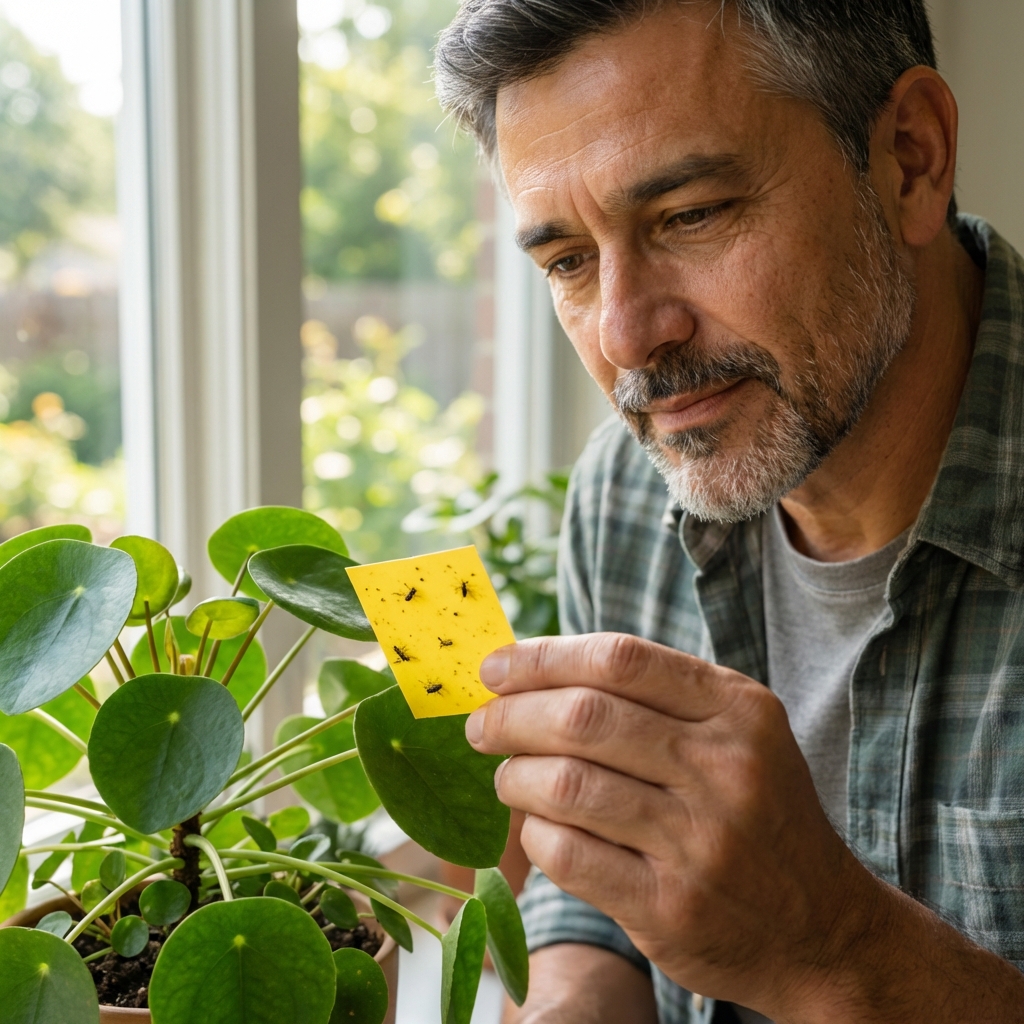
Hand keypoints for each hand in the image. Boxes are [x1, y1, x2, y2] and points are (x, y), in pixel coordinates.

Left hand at [465, 633, 883, 1018]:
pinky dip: (535, 834)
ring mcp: (700, 842)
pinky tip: (537, 826)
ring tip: (506, 776)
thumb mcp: (736, 733)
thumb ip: (654, 696)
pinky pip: (569, 855)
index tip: (496, 668)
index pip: (620, 659)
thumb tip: (535, 669)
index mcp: (738, 709)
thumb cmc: (756, 810)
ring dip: (515, 777)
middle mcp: (725, 769)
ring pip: (566, 786)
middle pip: (584, 717)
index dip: (543, 657)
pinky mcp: (671, 908)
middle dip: (511, 716)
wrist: (821, 927)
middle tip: (481, 725)